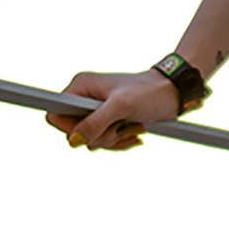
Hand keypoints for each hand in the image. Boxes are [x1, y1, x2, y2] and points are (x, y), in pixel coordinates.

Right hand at [48, 69, 180, 151]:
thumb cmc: (149, 92)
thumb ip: (96, 122)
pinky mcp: (107, 121)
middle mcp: (84, 98)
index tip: (94, 129)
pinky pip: (103, 142)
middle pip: (75, 133)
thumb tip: (74, 140)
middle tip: (121, 124)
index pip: (56, 114)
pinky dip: (120, 141)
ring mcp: (95, 111)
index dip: (71, 128)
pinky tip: (135, 132)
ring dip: (114, 139)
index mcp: (81, 87)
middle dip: (100, 135)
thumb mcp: (122, 106)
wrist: (172, 93)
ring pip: (90, 140)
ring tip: (132, 124)